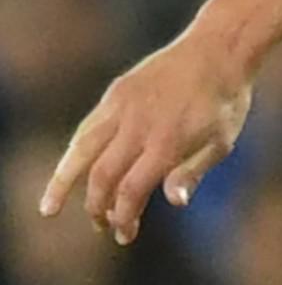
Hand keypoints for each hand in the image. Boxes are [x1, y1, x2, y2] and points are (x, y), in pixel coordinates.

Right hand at [38, 32, 253, 243]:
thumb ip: (193, 171)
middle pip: (103, 176)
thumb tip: (174, 202)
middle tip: (102, 226)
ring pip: (81, 150)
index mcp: (167, 142)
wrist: (218, 50)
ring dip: (64, 182)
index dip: (123, 216)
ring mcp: (123, 106)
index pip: (131, 190)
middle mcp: (139, 126)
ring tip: (51, 207)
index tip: (124, 234)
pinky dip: (76, 151)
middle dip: (97, 207)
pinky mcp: (117, 93)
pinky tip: (71, 168)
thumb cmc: (226, 100)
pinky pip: (88, 127)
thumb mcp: (222, 140)